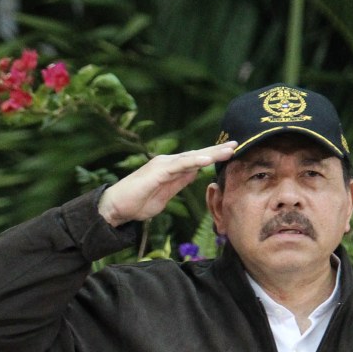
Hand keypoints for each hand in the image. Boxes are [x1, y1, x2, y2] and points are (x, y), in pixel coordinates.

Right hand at [97, 141, 235, 226]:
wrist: (115, 208)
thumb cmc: (137, 203)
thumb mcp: (165, 195)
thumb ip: (179, 183)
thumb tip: (195, 173)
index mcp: (171, 169)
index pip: (196, 161)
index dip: (213, 156)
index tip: (232, 153)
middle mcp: (167, 163)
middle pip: (197, 154)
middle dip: (217, 150)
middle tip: (237, 144)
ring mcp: (162, 165)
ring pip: (191, 157)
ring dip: (211, 153)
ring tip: (229, 150)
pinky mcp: (157, 171)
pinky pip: (179, 165)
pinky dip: (194, 161)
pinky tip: (208, 159)